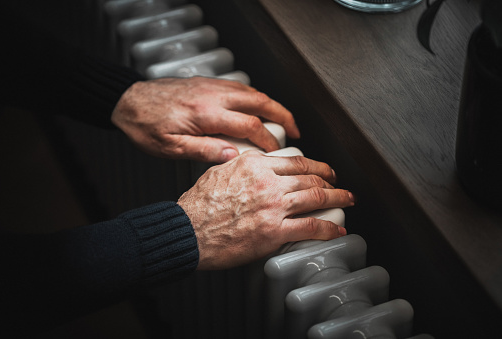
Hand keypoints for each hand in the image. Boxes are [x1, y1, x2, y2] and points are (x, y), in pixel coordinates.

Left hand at [111, 77, 299, 162]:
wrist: (128, 101)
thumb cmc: (146, 125)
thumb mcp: (171, 147)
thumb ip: (204, 150)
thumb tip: (233, 155)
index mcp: (206, 115)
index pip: (250, 126)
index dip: (269, 140)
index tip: (276, 151)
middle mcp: (213, 96)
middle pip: (260, 102)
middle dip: (283, 116)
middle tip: (296, 130)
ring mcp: (212, 87)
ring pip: (253, 92)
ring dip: (272, 105)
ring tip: (283, 119)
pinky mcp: (207, 83)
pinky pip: (240, 87)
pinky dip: (256, 97)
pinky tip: (258, 107)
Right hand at [177, 151, 354, 269]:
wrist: (189, 230)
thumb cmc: (198, 205)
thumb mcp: (218, 171)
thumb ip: (239, 164)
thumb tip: (249, 162)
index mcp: (255, 165)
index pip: (296, 161)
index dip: (317, 165)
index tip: (324, 170)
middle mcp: (268, 182)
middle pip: (311, 178)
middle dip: (332, 181)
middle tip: (340, 185)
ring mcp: (273, 206)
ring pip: (317, 198)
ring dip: (338, 199)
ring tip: (347, 200)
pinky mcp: (274, 232)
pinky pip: (311, 227)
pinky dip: (329, 228)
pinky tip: (337, 229)